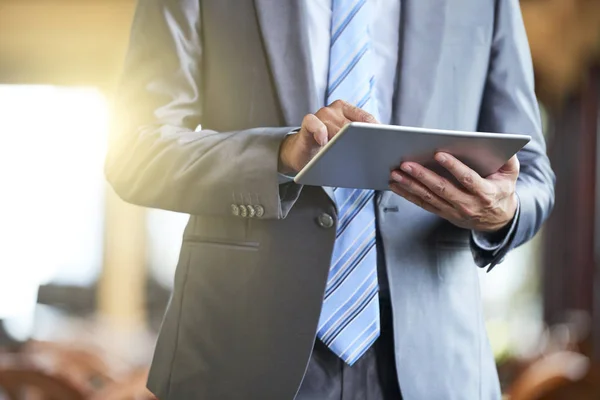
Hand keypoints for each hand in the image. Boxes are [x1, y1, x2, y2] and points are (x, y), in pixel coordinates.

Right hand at [278, 100, 377, 174]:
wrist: (301, 153)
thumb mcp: (343, 143)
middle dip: (360, 141)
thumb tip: (381, 150)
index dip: (376, 133)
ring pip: (336, 128)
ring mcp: (321, 115)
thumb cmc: (326, 149)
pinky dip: (320, 131)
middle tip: (369, 154)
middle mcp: (334, 109)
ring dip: (342, 143)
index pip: (366, 120)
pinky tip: (324, 141)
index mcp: (347, 110)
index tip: (384, 146)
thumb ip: (358, 141)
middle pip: (352, 126)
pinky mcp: (307, 123)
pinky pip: (314, 124)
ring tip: (348, 155)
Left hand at [389, 153, 518, 231]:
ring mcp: (453, 211)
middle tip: (405, 163)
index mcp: (485, 193)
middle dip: (422, 175)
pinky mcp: (443, 213)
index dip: (453, 166)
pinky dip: (407, 195)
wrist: (498, 220)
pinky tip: (395, 185)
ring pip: (428, 197)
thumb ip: (508, 159)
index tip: (438, 154)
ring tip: (394, 174)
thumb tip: (501, 144)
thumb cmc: (501, 190)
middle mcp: (467, 204)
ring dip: (409, 185)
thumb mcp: (511, 175)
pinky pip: (423, 204)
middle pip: (442, 189)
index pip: (467, 179)